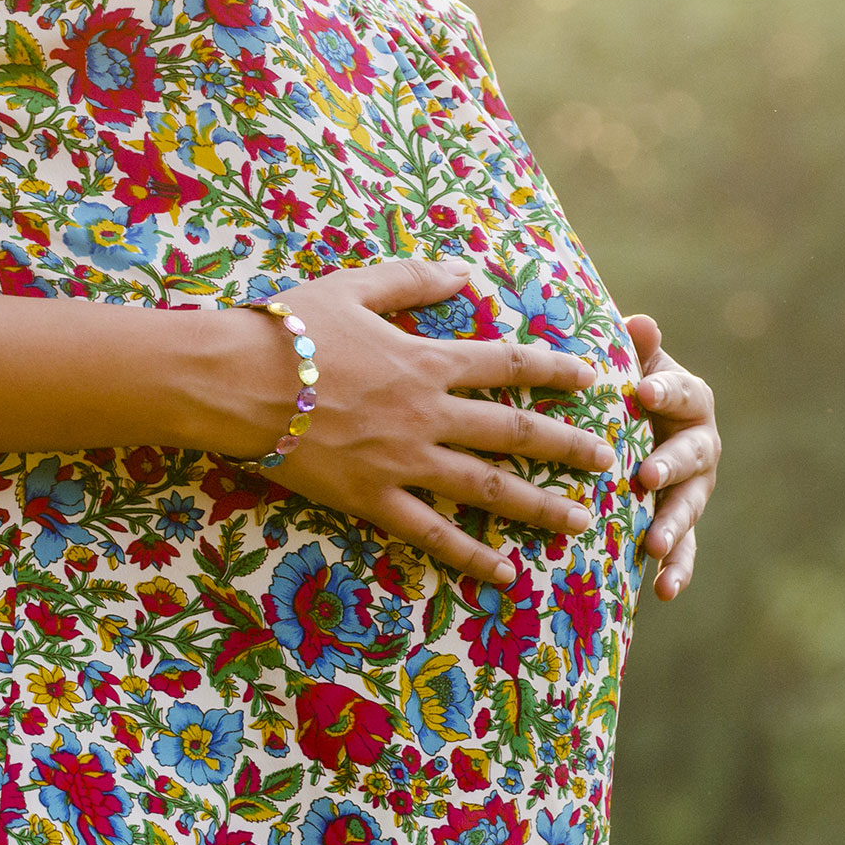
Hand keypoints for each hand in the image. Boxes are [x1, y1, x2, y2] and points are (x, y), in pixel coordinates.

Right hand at [210, 259, 616, 584]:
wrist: (235, 382)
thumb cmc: (289, 329)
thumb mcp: (355, 287)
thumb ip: (415, 279)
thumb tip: (466, 270)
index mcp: (427, 361)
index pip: (510, 365)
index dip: (556, 371)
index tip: (592, 379)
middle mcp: (428, 414)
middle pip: (515, 432)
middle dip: (569, 446)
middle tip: (609, 461)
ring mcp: (403, 462)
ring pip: (488, 488)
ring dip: (540, 506)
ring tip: (582, 522)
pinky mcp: (372, 499)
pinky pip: (432, 534)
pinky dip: (472, 554)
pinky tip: (506, 574)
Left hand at [625, 313, 719, 600]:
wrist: (633, 424)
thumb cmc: (626, 387)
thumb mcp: (632, 365)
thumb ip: (637, 349)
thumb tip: (639, 323)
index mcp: (691, 398)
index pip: (683, 393)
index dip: (665, 392)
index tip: (641, 392)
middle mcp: (702, 444)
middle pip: (694, 455)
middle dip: (672, 466)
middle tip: (648, 476)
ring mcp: (695, 487)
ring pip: (690, 507)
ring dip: (675, 527)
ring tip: (656, 546)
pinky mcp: (682, 523)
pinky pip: (685, 550)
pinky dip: (678, 570)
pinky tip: (664, 592)